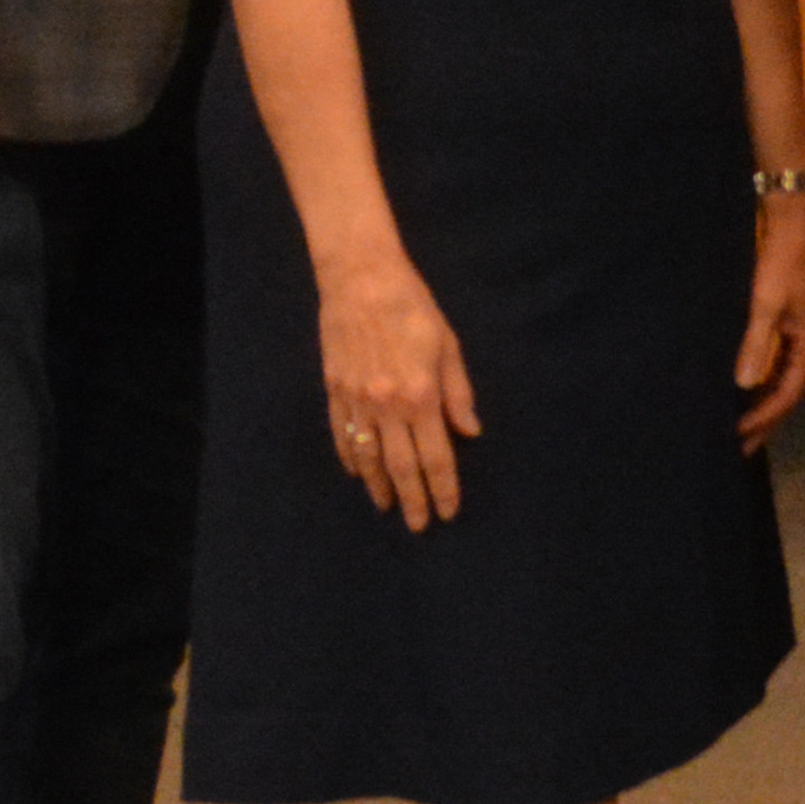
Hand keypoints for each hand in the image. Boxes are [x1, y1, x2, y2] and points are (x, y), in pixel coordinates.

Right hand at [318, 256, 478, 529]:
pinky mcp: (334, 390)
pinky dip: (351, 457)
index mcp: (421, 396)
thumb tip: (470, 432)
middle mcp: (387, 406)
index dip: (443, 488)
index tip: (447, 512)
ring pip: (368, 457)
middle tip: (418, 525)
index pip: (436, 456)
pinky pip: (342, 434)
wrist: (359, 278)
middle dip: (413, 499)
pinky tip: (357, 472)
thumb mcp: (448, 345)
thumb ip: (458, 393)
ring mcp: (356, 400)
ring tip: (388, 506)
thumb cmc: (413, 306)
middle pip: (401, 466)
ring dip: (379, 486)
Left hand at [735, 190, 804, 453]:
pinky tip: (751, 394)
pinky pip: (783, 366)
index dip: (765, 416)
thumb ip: (755, 345)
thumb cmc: (779, 265)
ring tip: (744, 429)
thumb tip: (743, 386)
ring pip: (786, 381)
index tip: (740, 434)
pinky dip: (767, 384)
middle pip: (791, 393)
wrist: (794, 228)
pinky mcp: (797, 325)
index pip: (789, 393)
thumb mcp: (764, 305)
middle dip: (768, 421)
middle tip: (742, 448)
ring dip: (767, 405)